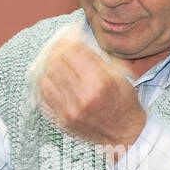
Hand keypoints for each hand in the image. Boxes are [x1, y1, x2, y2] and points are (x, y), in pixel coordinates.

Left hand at [36, 33, 146, 148]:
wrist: (125, 134)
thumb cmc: (124, 102)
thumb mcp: (119, 74)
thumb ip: (96, 55)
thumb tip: (76, 37)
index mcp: (100, 82)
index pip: (72, 50)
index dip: (68, 38)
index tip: (69, 35)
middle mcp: (83, 97)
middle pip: (55, 63)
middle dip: (54, 49)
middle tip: (58, 46)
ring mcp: (70, 111)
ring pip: (44, 79)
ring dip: (46, 65)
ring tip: (52, 60)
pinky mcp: (62, 121)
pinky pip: (44, 97)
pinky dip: (44, 83)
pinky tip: (50, 78)